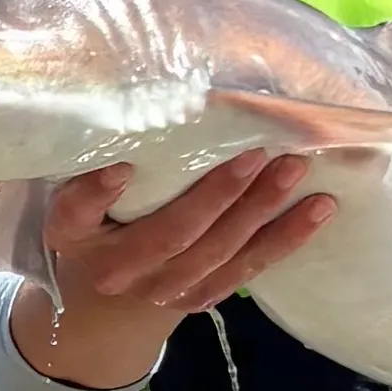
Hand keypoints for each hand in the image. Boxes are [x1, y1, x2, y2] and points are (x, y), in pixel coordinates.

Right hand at [9, 150, 335, 388]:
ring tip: (295, 171)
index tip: (121, 168)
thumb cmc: (97, 214)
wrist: (107, 292)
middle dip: (218, 195)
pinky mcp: (199, 298)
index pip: (75, 214)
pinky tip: (319, 209)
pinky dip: (287, 238)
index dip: (95, 194)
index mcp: (72, 234)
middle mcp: (115, 269)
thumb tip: (150, 92)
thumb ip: (101, 154)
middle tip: (256, 153)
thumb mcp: (78, 189)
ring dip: (262, 211)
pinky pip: (248, 269)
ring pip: (217, 253)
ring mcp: (161, 290)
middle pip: (170, 234)